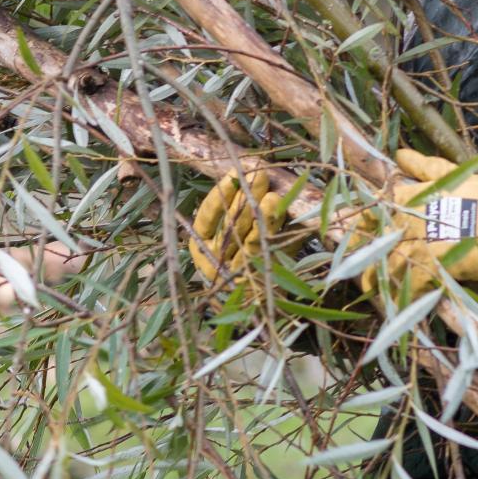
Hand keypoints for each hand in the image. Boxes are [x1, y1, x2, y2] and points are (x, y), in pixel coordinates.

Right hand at [186, 165, 306, 290]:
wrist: (259, 307)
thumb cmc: (242, 261)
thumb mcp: (229, 237)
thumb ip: (232, 210)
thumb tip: (245, 175)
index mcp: (200, 247)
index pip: (207, 217)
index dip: (219, 194)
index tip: (233, 172)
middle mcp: (213, 261)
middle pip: (230, 223)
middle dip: (245, 195)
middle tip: (258, 173)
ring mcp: (235, 272)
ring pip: (247, 236)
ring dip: (259, 211)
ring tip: (269, 191)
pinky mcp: (258, 277)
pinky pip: (266, 248)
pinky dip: (273, 227)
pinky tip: (277, 209)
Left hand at [352, 149, 477, 294]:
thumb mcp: (453, 174)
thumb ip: (422, 166)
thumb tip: (399, 153)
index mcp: (409, 197)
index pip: (375, 205)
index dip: (363, 216)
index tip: (356, 224)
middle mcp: (407, 222)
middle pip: (373, 238)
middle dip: (361, 249)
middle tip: (352, 259)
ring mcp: (417, 247)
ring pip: (384, 265)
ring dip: (374, 276)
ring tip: (368, 284)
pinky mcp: (430, 269)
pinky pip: (407, 284)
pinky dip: (401, 292)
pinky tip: (395, 298)